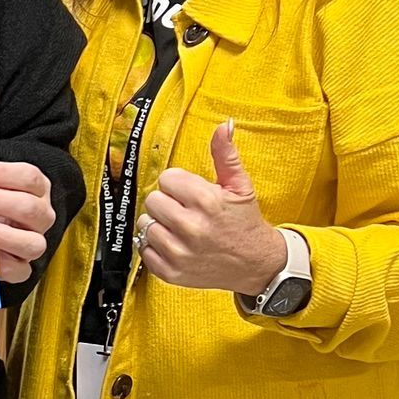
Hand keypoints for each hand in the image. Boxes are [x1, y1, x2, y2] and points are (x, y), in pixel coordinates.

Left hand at [0, 159, 56, 284]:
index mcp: (35, 190)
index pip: (29, 177)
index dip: (2, 174)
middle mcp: (40, 216)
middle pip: (29, 207)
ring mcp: (33, 243)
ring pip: (31, 241)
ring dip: (1, 234)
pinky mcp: (22, 267)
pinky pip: (19, 270)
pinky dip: (2, 264)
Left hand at [139, 122, 288, 294]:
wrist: (254, 263)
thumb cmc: (244, 222)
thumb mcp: (240, 185)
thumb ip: (225, 154)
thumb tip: (224, 125)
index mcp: (206, 201)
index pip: (166, 179)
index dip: (177, 184)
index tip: (190, 193)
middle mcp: (191, 228)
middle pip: (152, 200)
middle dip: (167, 202)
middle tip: (185, 210)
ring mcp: (179, 253)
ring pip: (145, 224)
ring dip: (159, 224)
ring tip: (179, 227)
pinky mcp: (171, 272)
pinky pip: (144, 250)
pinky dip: (155, 247)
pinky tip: (174, 244)